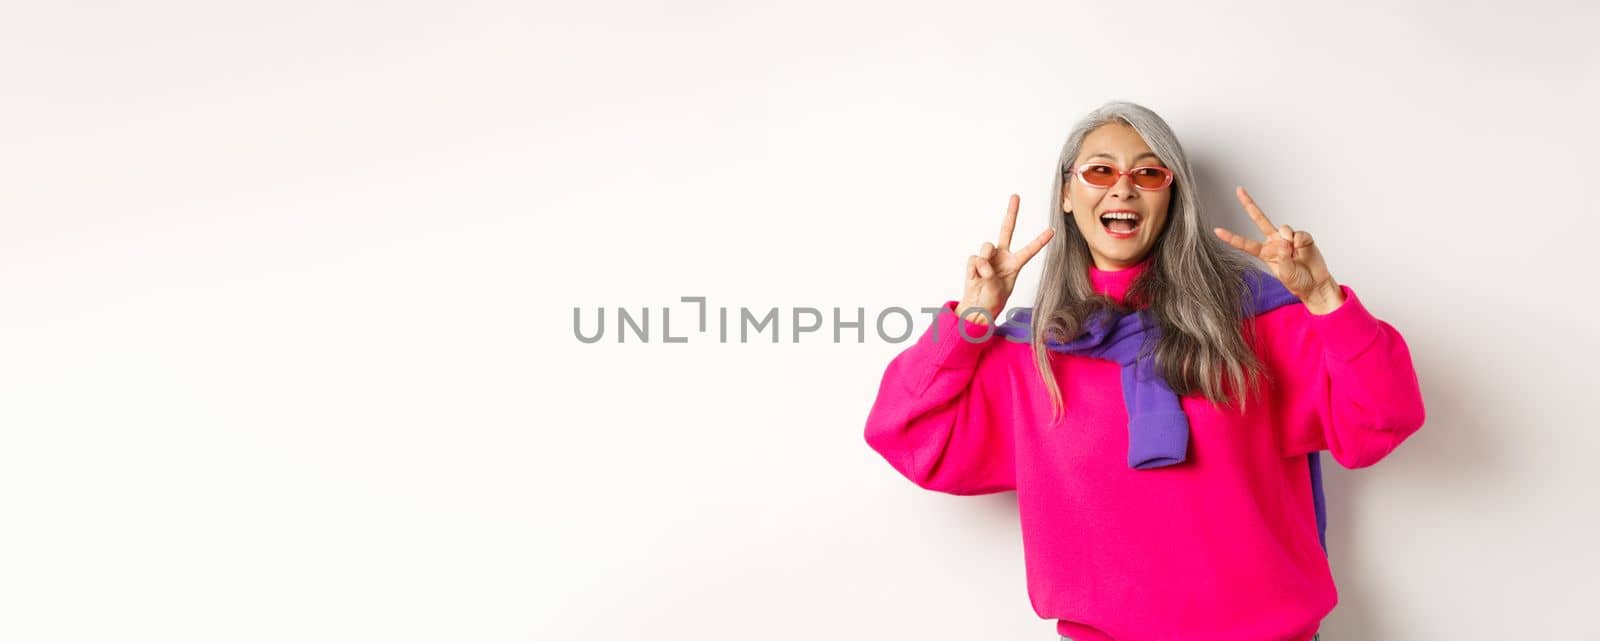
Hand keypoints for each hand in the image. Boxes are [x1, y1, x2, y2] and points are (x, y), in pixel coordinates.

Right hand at [960, 194, 1054, 323]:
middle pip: (1007, 229)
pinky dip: (975, 269)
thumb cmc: (993, 300)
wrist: (977, 308)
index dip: (1040, 240)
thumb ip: (992, 274)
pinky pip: (974, 258)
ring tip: (986, 276)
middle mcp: (1002, 256)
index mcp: (1014, 264)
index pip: (1029, 250)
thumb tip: (982, 263)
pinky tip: (976, 278)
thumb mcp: (1001, 289)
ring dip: (986, 262)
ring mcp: (987, 257)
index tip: (1052, 231)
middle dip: (1011, 212)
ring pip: (987, 246)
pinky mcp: (974, 261)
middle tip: (1015, 196)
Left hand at [1213, 186, 1343, 313]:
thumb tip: (1284, 241)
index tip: (1217, 231)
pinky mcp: (1302, 237)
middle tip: (1239, 190)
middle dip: (1249, 204)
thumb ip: (1283, 258)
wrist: (1316, 284)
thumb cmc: (1297, 281)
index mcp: (1264, 253)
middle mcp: (1274, 241)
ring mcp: (1288, 238)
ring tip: (1295, 254)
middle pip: (1259, 219)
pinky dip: (1300, 242)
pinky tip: (1302, 250)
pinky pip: (1298, 234)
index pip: (1245, 243)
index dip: (1231, 238)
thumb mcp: (1286, 274)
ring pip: (1283, 228)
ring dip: (1288, 240)